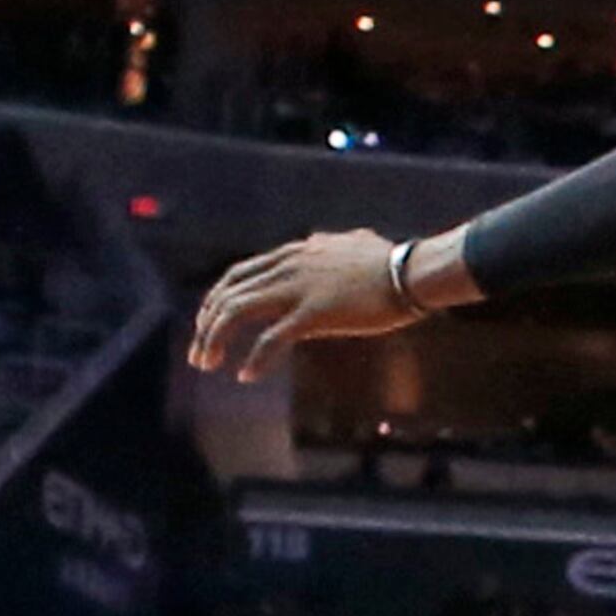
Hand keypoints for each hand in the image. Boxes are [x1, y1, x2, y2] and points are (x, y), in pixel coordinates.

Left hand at [188, 229, 427, 381]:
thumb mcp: (352, 244)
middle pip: (228, 294)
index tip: (210, 323)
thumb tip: (324, 239)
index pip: (239, 273)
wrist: (414, 272)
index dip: (218, 300)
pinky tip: (246, 375)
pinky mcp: (315, 313)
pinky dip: (255, 358)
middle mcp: (288, 268)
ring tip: (209, 364)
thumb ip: (330, 244)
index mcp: (295, 254)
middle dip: (206, 324)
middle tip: (200, 353)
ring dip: (216, 339)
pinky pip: (272, 338)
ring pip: (238, 312)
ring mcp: (299, 289)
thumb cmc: (394, 261)